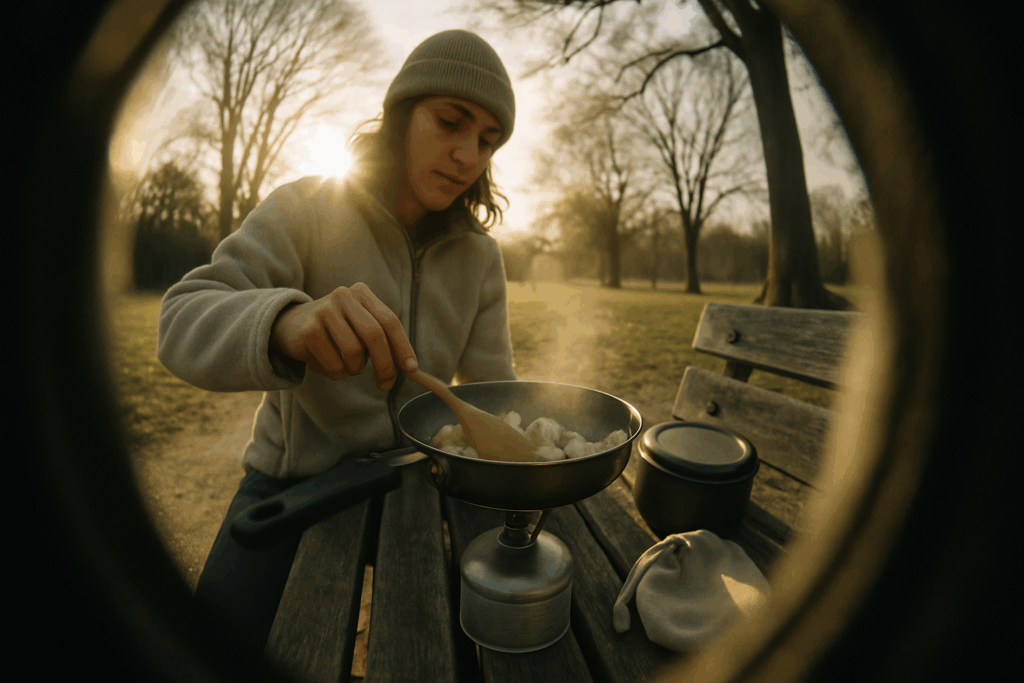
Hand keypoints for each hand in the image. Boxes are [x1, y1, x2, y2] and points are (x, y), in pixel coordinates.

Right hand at [271, 283, 417, 389]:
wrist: (288, 327)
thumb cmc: (334, 332)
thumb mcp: (359, 329)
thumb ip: (383, 342)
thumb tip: (411, 369)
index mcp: (362, 293)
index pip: (390, 321)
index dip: (403, 347)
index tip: (412, 369)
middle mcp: (344, 296)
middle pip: (375, 335)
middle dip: (385, 365)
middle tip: (385, 385)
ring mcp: (324, 310)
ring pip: (354, 352)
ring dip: (354, 369)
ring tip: (345, 365)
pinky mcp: (309, 329)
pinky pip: (335, 363)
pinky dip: (336, 372)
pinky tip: (326, 363)